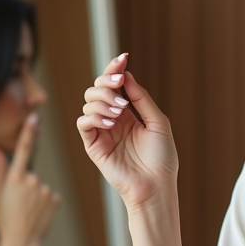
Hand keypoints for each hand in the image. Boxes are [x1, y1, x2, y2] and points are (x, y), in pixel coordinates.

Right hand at [0, 113, 60, 245]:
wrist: (21, 242)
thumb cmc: (4, 219)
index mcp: (15, 177)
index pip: (23, 149)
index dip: (29, 132)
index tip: (34, 117)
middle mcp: (32, 180)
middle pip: (30, 174)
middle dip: (25, 185)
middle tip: (18, 202)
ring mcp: (45, 189)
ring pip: (40, 186)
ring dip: (35, 195)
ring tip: (27, 210)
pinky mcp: (55, 198)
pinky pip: (49, 195)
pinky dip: (44, 202)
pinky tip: (37, 213)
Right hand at [78, 54, 178, 210]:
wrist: (156, 186)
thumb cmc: (162, 159)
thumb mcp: (158, 122)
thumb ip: (142, 98)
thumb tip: (127, 76)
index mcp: (129, 113)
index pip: (115, 86)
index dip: (115, 70)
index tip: (123, 59)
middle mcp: (113, 120)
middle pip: (97, 89)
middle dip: (107, 82)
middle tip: (120, 86)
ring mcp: (102, 132)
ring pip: (88, 102)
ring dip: (103, 100)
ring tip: (120, 111)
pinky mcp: (93, 145)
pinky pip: (83, 122)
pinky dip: (94, 116)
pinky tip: (110, 122)